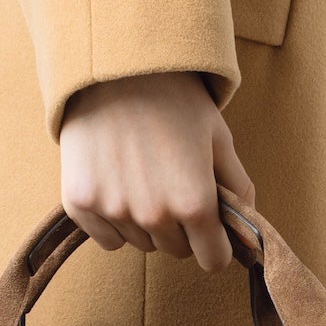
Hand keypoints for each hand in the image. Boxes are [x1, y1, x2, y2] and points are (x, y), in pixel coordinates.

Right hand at [59, 72, 254, 272]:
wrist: (114, 65)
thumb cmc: (173, 98)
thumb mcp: (218, 137)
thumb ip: (237, 187)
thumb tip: (245, 227)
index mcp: (194, 202)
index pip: (214, 260)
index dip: (217, 245)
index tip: (211, 229)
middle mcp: (153, 215)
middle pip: (176, 250)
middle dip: (181, 228)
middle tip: (172, 183)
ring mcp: (113, 211)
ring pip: (142, 243)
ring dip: (147, 223)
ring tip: (143, 175)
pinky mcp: (80, 204)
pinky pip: (108, 239)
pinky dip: (114, 222)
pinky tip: (117, 182)